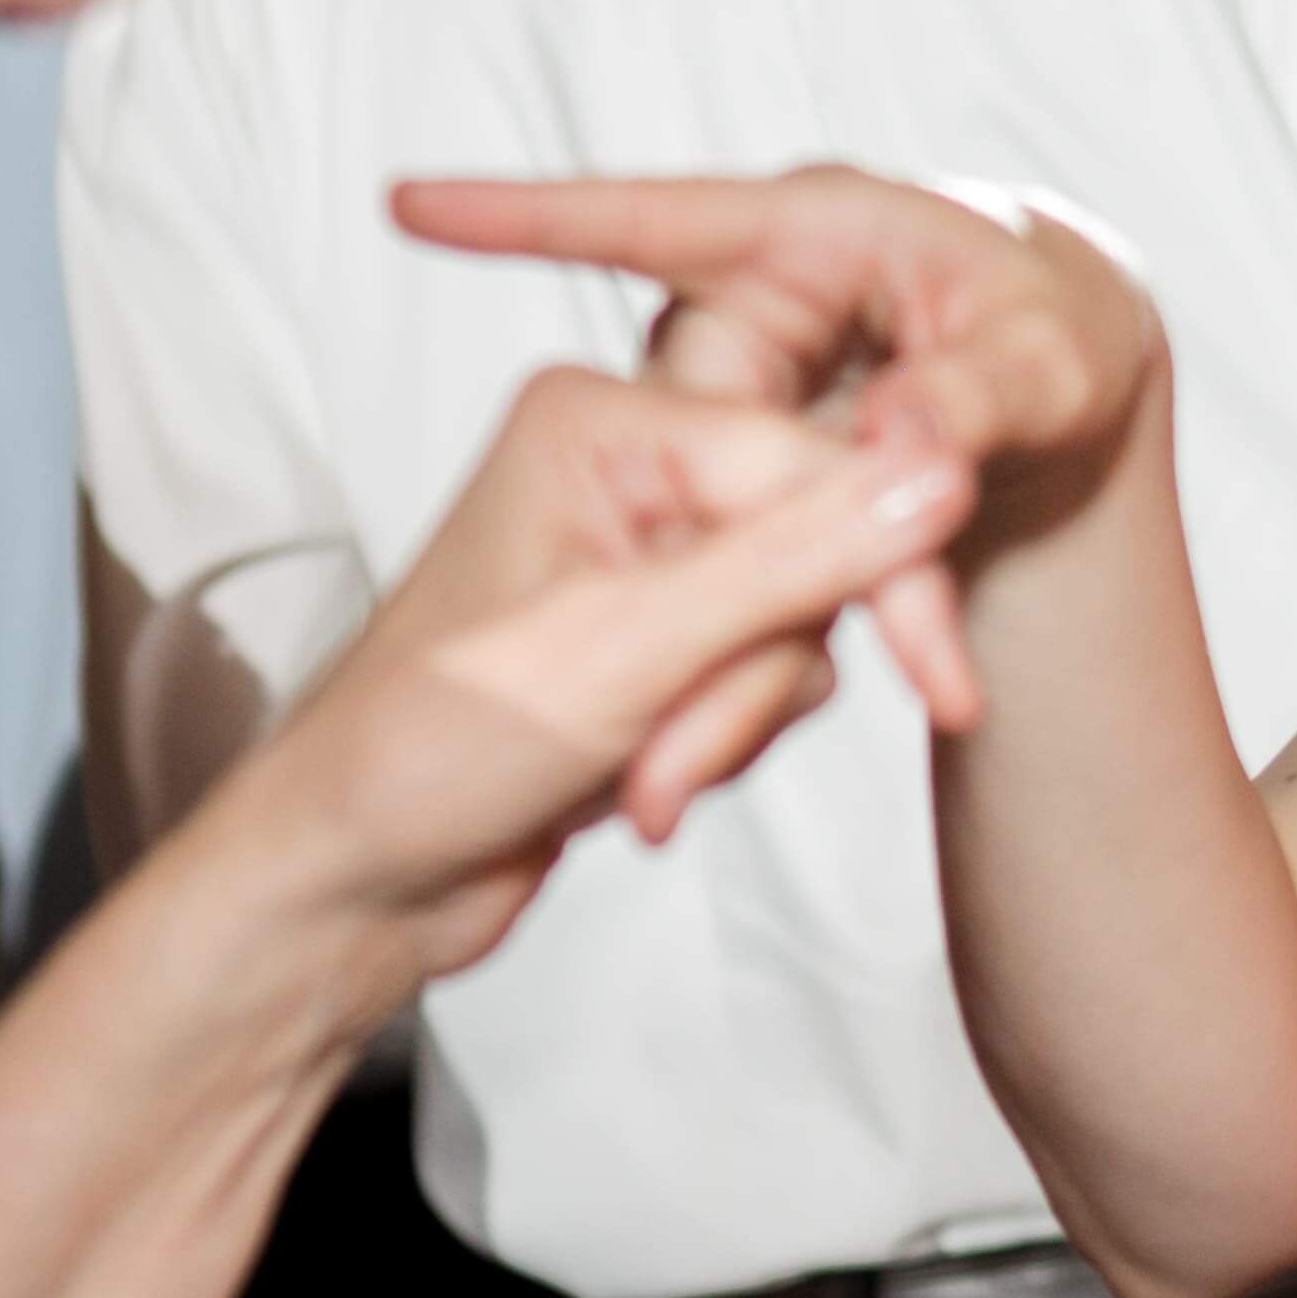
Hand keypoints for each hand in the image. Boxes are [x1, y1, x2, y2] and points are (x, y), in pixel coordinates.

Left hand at [230, 366, 972, 986]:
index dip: (887, 576)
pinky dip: (722, 740)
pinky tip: (644, 784)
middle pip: (813, 544)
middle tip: (680, 764)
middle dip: (757, 678)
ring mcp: (641, 550)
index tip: (944, 684)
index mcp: (601, 418)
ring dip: (732, 723)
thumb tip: (937, 471)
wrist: (352, 879)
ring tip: (641, 782)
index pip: (818, 465)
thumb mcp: (628, 650)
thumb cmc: (429, 750)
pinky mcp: (656, 630)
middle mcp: (624, 463)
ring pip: (795, 621)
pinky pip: (766, 668)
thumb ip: (791, 559)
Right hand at [390, 170, 1161, 726]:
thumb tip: (900, 452)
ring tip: (684, 777)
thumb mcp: (1041, 378)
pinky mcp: (761, 485)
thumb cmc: (1072, 351)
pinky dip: (749, 671)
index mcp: (809, 239)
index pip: (648, 221)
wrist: (1102, 405)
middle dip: (682, 614)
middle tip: (668, 763)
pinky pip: (732, 573)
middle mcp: (761, 319)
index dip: (522, 212)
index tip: (408, 198)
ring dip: (715, 670)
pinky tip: (738, 729)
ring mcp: (751, 406)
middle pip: (688, 444)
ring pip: (703, 527)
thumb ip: (965, 411)